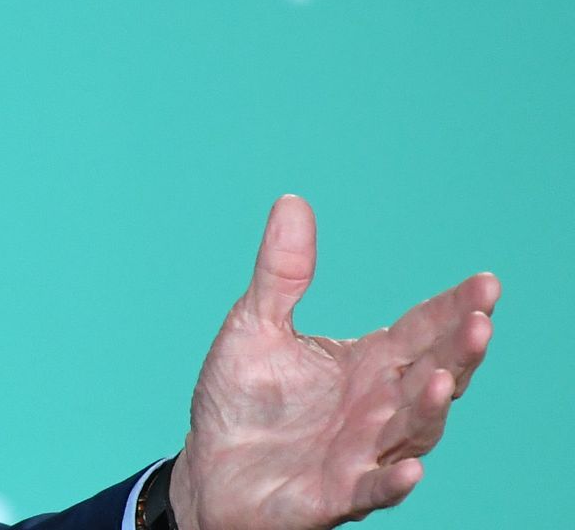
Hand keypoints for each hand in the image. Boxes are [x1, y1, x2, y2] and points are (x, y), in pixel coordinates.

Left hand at [170, 195, 498, 528]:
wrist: (208, 469)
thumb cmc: (241, 401)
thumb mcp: (255, 326)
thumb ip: (281, 272)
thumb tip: (292, 201)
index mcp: (366, 364)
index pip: (420, 330)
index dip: (453, 309)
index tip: (486, 284)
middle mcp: (376, 408)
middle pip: (430, 376)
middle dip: (457, 351)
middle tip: (479, 322)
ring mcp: (361, 452)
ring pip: (412, 431)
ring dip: (429, 408)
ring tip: (440, 378)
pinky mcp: (334, 494)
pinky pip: (371, 488)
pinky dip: (392, 480)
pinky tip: (409, 469)